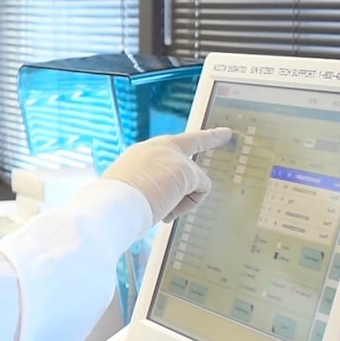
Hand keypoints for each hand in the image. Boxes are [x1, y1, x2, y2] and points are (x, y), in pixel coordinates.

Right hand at [101, 128, 234, 222]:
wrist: (112, 206)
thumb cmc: (114, 206)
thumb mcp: (132, 192)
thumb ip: (153, 189)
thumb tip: (166, 206)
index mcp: (142, 153)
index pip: (170, 144)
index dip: (188, 138)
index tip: (206, 130)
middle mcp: (158, 148)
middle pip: (194, 141)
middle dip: (212, 136)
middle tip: (227, 133)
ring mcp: (172, 156)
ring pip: (195, 181)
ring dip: (182, 201)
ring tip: (160, 210)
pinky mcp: (185, 170)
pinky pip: (201, 190)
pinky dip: (188, 205)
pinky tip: (167, 210)